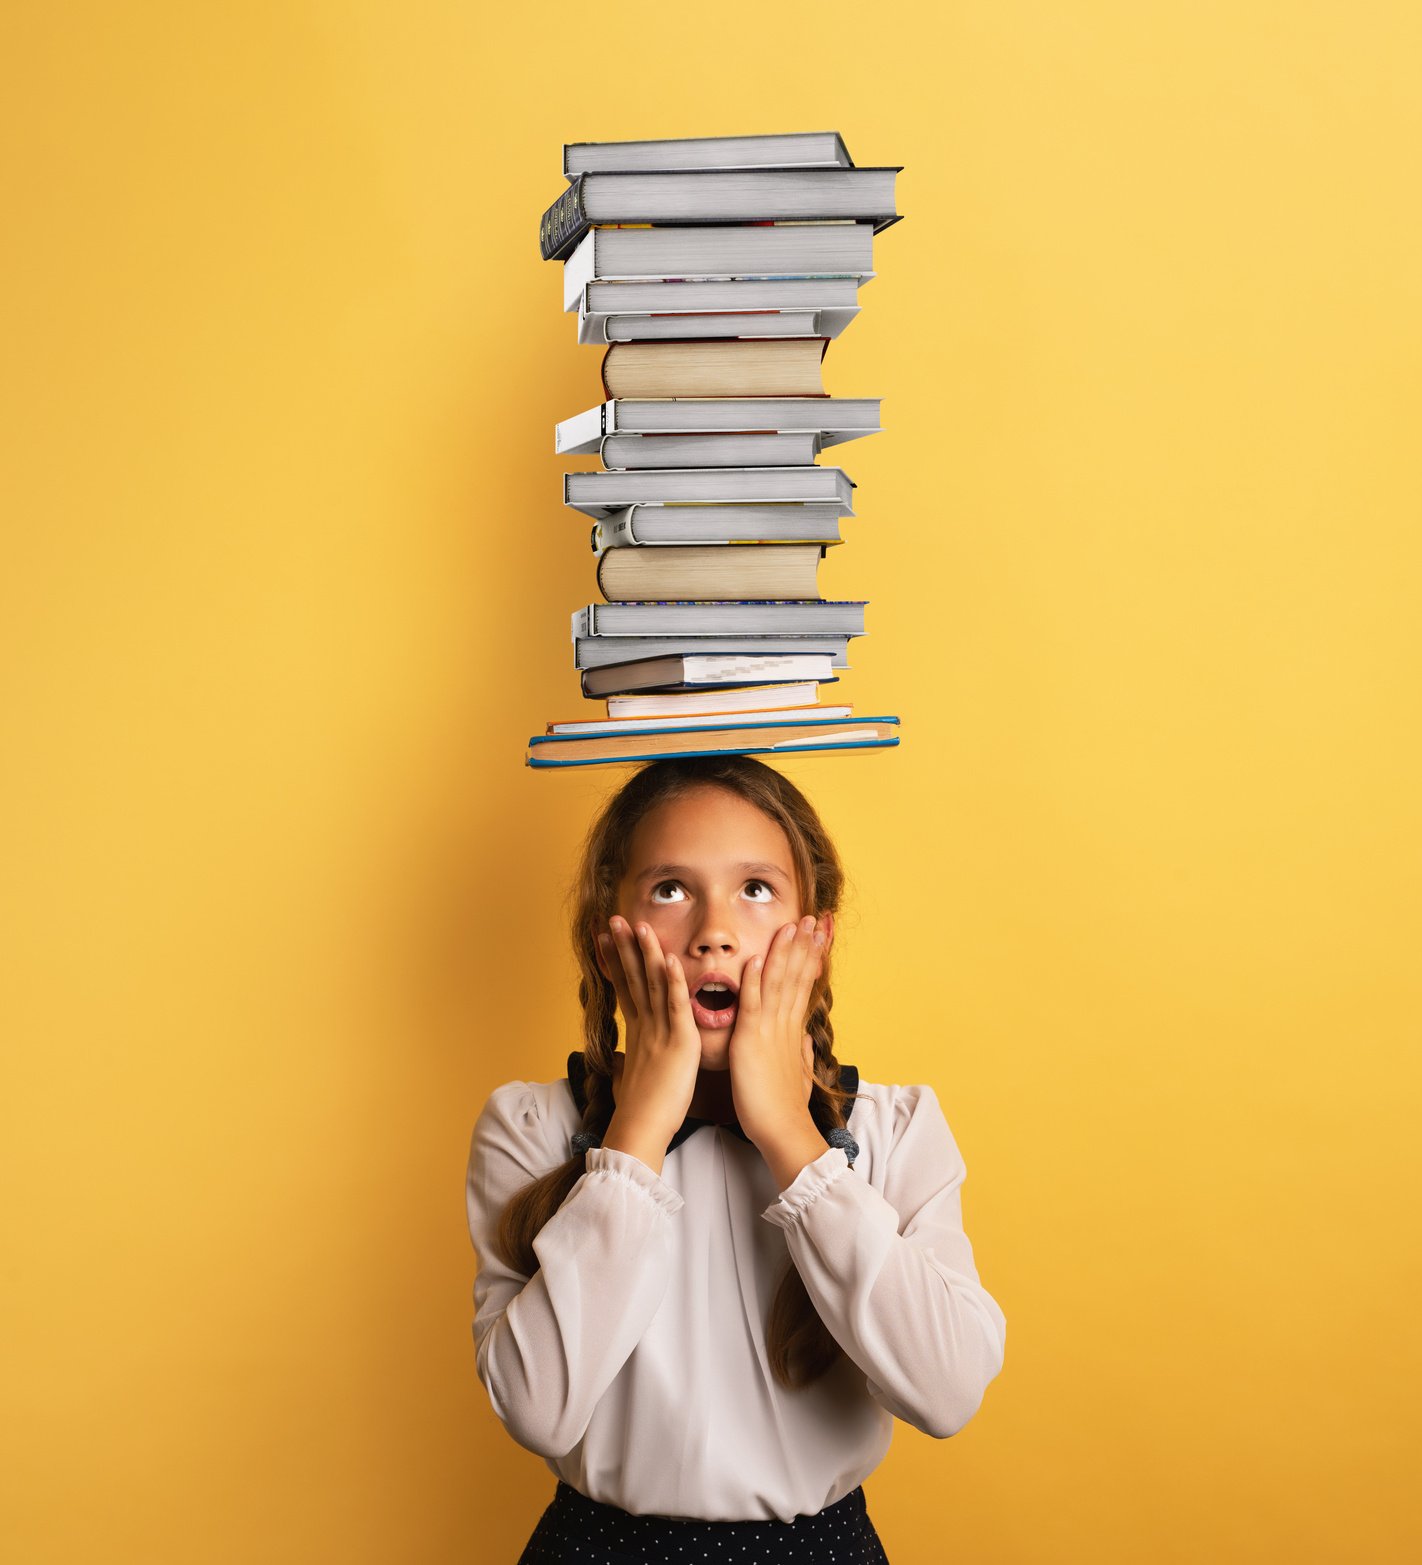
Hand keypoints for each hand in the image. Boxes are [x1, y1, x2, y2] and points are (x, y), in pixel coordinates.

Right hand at [597, 916, 700, 1154]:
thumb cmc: (639, 1110)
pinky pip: (674, 1005)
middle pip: (632, 977)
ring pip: (652, 984)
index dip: (617, 961)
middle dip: (623, 946)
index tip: (606, 938)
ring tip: (640, 926)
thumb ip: (626, 1064)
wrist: (641, 1129)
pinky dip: (672, 981)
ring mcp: (659, 1031)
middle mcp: (645, 1026)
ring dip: (646, 953)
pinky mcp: (678, 1042)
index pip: (625, 987)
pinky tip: (669, 959)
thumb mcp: (630, 1078)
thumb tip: (618, 1062)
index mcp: (637, 1032)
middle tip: (614, 919)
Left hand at [727, 914, 826, 1150]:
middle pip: (797, 976)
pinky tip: (756, 959)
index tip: (818, 934)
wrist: (784, 1131)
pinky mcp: (751, 1042)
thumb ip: (800, 1051)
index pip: (803, 984)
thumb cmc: (786, 1106)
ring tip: (792, 926)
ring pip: (778, 983)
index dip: (810, 957)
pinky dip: (754, 982)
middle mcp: (784, 1025)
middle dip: (805, 945)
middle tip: (814, 917)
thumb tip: (806, 1039)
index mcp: (792, 1030)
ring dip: (784, 953)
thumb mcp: (797, 1073)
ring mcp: (769, 1031)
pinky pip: (752, 1006)